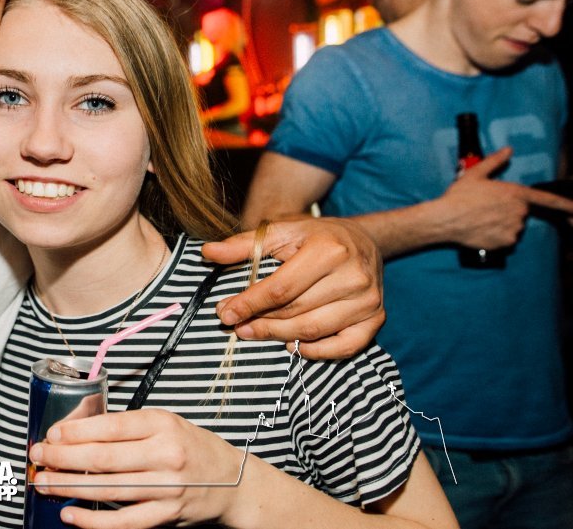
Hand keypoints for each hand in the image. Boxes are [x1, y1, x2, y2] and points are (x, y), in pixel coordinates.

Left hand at [29, 409, 243, 527]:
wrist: (233, 482)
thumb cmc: (191, 447)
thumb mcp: (165, 422)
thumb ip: (126, 426)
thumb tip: (75, 430)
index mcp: (163, 425)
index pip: (112, 427)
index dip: (77, 431)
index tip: (52, 433)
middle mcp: (165, 456)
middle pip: (104, 458)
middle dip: (63, 458)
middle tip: (38, 456)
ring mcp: (166, 489)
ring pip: (108, 489)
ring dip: (69, 486)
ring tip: (44, 482)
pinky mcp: (164, 516)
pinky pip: (122, 522)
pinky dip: (92, 521)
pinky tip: (70, 515)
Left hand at [202, 217, 382, 358]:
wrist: (363, 239)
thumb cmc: (315, 236)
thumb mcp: (281, 231)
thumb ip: (243, 245)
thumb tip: (207, 253)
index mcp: (328, 250)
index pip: (280, 288)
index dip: (249, 304)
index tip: (225, 313)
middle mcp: (353, 276)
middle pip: (295, 312)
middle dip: (259, 321)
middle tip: (235, 324)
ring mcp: (368, 300)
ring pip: (314, 331)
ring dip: (279, 336)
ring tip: (255, 332)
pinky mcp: (376, 318)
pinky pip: (344, 347)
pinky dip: (317, 352)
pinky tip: (293, 345)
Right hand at [439, 147, 572, 247]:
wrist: (445, 219)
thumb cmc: (458, 196)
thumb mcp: (475, 173)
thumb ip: (495, 161)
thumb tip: (508, 150)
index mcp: (515, 193)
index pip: (547, 199)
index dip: (566, 205)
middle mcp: (519, 211)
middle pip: (522, 211)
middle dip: (508, 209)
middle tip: (486, 207)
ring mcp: (513, 228)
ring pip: (514, 226)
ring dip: (503, 223)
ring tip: (481, 219)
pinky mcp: (506, 242)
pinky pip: (507, 238)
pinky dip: (498, 235)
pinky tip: (482, 230)